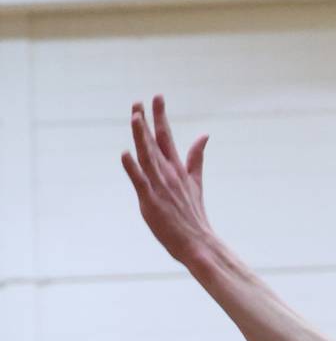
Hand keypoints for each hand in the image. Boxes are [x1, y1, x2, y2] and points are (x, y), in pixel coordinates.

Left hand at [122, 94, 214, 264]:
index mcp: (178, 169)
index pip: (166, 137)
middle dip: (146, 121)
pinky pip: (140, 182)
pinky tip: (125, 153)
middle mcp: (169, 174)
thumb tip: (204, 135)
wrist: (199, 244)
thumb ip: (196, 158)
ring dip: (140, 137)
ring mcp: (160, 187)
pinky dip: (133, 168)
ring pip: (147, 156)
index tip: (157, 97)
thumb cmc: (194, 216)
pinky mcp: (151, 201)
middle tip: (138, 101)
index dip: (160, 116)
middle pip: (154, 142)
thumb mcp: (196, 182)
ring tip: (134, 117)